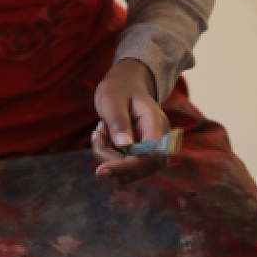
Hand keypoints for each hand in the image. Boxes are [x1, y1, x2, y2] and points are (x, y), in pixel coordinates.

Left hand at [90, 58, 167, 182]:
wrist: (126, 86)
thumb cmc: (118, 90)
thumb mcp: (112, 100)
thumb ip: (118, 121)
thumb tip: (124, 146)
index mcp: (156, 124)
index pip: (149, 157)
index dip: (126, 167)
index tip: (100, 170)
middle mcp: (160, 141)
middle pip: (139, 168)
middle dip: (110, 159)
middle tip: (96, 133)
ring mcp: (153, 151)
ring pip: (129, 170)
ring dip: (107, 155)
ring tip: (100, 130)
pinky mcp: (143, 156)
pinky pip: (124, 166)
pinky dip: (109, 156)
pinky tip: (104, 136)